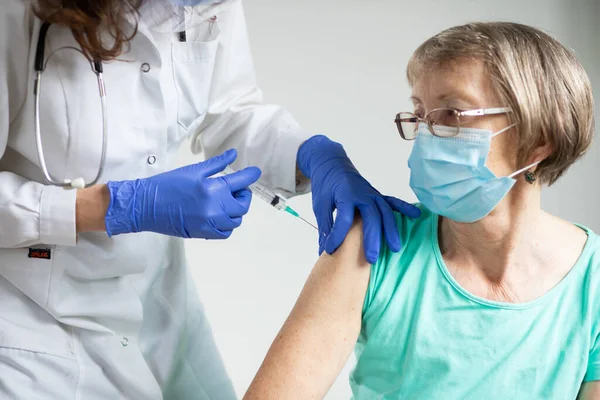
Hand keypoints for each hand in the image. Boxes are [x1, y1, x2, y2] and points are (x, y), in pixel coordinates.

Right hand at [105, 149, 260, 238]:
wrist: (146, 206)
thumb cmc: (167, 184)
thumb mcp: (192, 171)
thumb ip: (216, 164)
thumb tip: (233, 155)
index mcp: (213, 188)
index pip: (241, 181)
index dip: (251, 175)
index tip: (256, 172)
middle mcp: (216, 207)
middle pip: (242, 203)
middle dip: (243, 194)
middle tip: (236, 188)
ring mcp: (211, 223)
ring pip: (236, 219)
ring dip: (236, 210)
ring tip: (227, 202)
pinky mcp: (204, 234)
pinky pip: (225, 232)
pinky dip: (227, 224)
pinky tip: (220, 215)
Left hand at [297, 135, 420, 263]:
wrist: (331, 164)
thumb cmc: (326, 185)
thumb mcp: (319, 204)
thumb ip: (325, 226)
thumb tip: (323, 250)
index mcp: (344, 195)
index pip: (344, 218)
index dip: (337, 236)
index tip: (330, 250)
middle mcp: (362, 194)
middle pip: (370, 217)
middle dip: (372, 239)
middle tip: (371, 259)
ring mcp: (372, 193)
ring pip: (384, 212)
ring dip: (390, 230)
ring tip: (394, 248)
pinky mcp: (377, 194)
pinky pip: (392, 202)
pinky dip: (404, 208)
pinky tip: (416, 215)